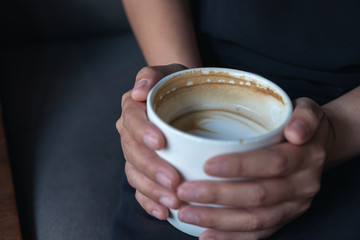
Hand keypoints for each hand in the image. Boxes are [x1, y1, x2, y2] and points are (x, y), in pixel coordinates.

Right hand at [116, 64, 186, 219]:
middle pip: (133, 152)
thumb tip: (138, 91)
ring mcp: (134, 153)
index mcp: (132, 108)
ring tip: (172, 201)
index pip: (132, 120)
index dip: (143, 132)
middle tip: (173, 182)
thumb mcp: (169, 73)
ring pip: (135, 174)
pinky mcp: (143, 170)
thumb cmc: (178, 86)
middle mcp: (129, 132)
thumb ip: (151, 76)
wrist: (182, 99)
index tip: (160, 143)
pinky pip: (140, 189)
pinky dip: (149, 202)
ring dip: (152, 190)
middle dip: (152, 168)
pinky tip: (163, 212)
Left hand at [176, 98, 334, 239]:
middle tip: (184, 191)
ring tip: (187, 214)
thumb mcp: (307, 110)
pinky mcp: (285, 218)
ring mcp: (294, 206)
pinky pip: (258, 233)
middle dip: (218, 196)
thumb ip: (304, 116)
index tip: (206, 166)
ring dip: (218, 220)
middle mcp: (303, 185)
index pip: (273, 163)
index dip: (241, 166)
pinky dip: (231, 237)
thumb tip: (295, 132)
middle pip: (259, 195)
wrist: (318, 147)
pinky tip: (205, 235)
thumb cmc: (300, 125)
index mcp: (306, 157)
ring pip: (256, 220)